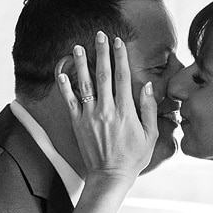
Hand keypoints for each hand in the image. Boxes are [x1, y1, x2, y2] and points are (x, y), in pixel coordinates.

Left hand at [57, 30, 157, 178]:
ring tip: (78, 48)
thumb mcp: (151, 135)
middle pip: (103, 75)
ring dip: (81, 64)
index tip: (118, 42)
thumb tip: (148, 86)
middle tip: (100, 35)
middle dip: (102, 53)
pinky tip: (62, 73)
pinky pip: (70, 103)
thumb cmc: (133, 158)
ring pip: (85, 85)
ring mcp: (90, 117)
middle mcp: (107, 110)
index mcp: (126, 111)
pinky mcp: (78, 125)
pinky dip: (65, 88)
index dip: (120, 57)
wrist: (110, 177)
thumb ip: (149, 109)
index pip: (123, 77)